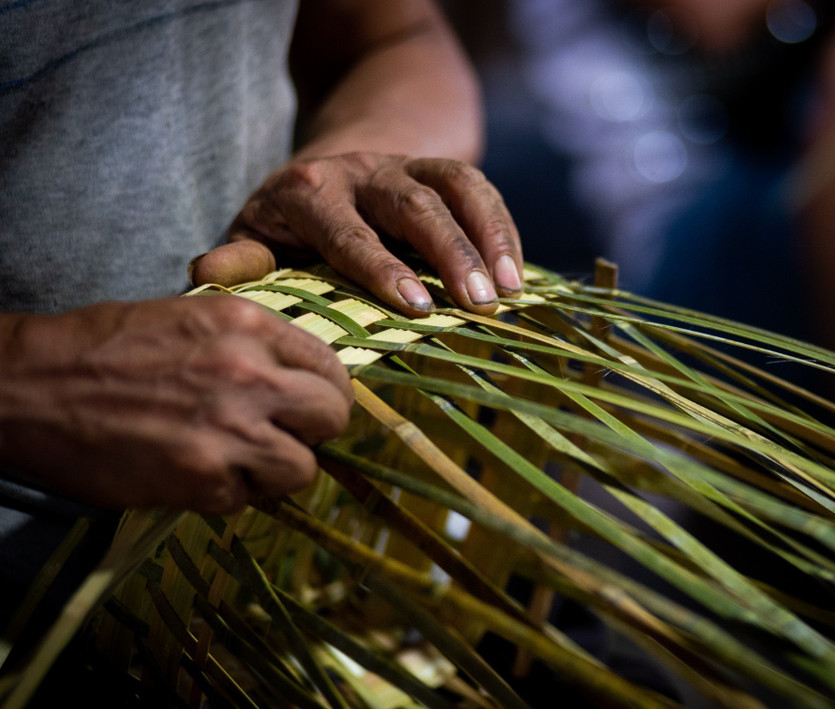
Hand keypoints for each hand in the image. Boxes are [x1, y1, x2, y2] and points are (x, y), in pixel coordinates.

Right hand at [0, 296, 352, 513]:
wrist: (30, 386)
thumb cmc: (108, 348)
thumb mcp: (194, 319)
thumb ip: (255, 347)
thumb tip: (302, 384)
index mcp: (248, 324)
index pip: (331, 368)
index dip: (323, 394)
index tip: (309, 408)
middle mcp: (249, 372)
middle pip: (332, 417)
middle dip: (314, 432)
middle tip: (284, 437)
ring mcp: (229, 426)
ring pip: (302, 469)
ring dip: (275, 471)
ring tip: (238, 460)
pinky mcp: (203, 476)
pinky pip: (249, 498)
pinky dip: (228, 493)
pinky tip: (194, 473)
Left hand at [189, 153, 523, 315]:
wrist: (329, 171)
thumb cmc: (289, 226)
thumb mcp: (257, 237)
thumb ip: (241, 258)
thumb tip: (206, 274)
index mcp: (308, 192)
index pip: (347, 231)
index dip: (382, 268)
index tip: (417, 307)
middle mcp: (360, 172)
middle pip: (411, 202)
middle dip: (448, 252)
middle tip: (477, 302)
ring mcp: (405, 165)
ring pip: (454, 186)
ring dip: (487, 235)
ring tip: (509, 289)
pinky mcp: (439, 169)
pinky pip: (480, 187)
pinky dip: (503, 228)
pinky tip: (517, 273)